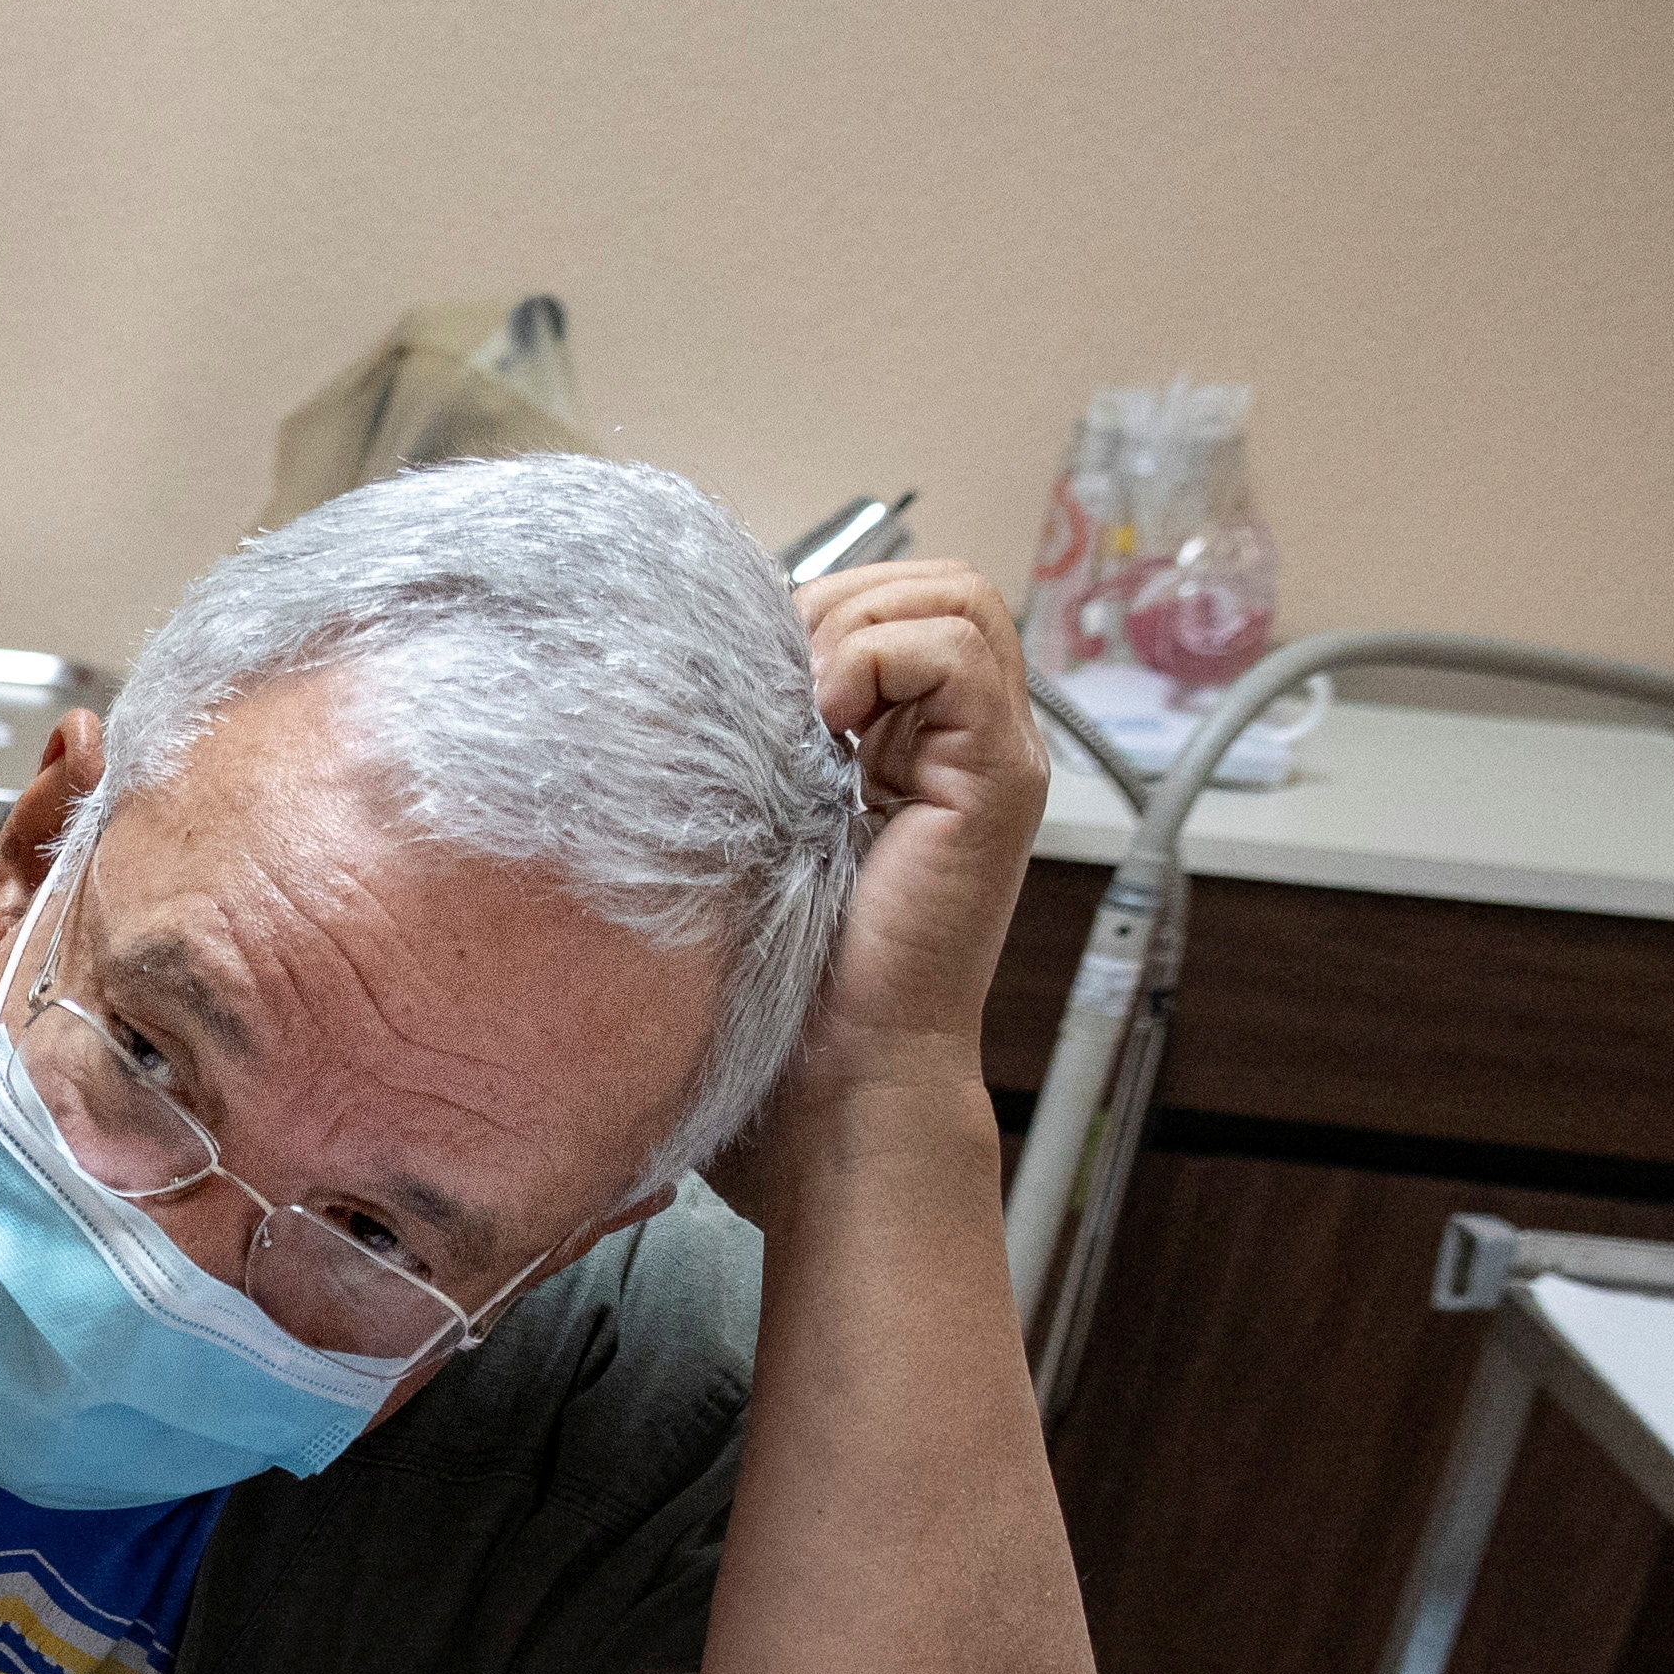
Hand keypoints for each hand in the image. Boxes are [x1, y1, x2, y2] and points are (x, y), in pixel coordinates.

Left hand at [773, 560, 1049, 1122]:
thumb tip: (674, 684)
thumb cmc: (781, 996)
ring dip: (857, 628)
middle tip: (774, 696)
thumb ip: (746, 758)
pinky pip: (960, 651)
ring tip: (804, 713)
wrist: (835, 1088)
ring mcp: (991, 761)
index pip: (892, 607)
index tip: (742, 686)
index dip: (814, 614)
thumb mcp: (747, 844)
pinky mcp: (998, 783)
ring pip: (956, 599)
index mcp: (911, 753)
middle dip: (838, 604)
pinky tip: (827, 727)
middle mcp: (965, 748)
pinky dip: (881, 658)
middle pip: (932, 585)